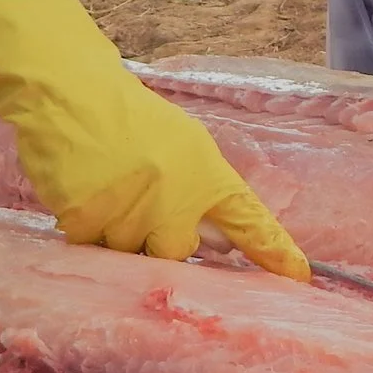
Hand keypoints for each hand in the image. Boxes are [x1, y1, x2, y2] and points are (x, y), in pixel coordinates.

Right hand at [0, 0, 308, 274]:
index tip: (300, 275)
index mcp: (205, 174)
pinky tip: (85, 191)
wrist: (72, 97)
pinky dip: (88, 228)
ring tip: (108, 187)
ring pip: (130, 254)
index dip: (274, 250)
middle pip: (178, 253)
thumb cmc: (130, 121)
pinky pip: (92, 248)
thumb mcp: (185, 145)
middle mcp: (174, 198)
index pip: (249, 220)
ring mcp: (130, 213)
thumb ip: (204, 192)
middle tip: (141, 201)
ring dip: (120, 233)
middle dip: (160, 239)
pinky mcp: (87, 221)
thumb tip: (217, 246)